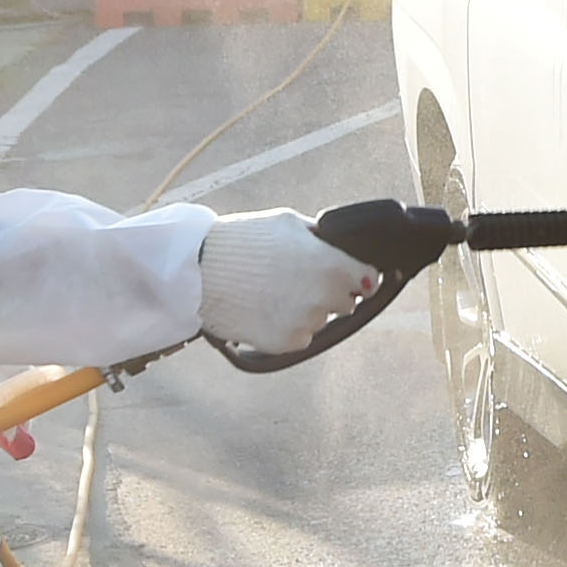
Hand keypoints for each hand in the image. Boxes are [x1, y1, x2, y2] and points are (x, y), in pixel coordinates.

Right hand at [198, 208, 379, 357]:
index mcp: (332, 266)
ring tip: (273, 291)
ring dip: (306, 310)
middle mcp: (324, 298)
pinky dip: (288, 327)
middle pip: (345, 302)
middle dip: (329, 291)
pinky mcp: (284, 343)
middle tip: (297, 279)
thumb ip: (321, 238)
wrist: (197, 270)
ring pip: (320, 320)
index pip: (368, 279)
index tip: (348, 275)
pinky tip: (266, 308)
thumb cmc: (242, 240)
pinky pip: (300, 337)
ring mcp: (304, 323)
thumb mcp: (287, 222)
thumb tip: (341, 246)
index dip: (357, 275)